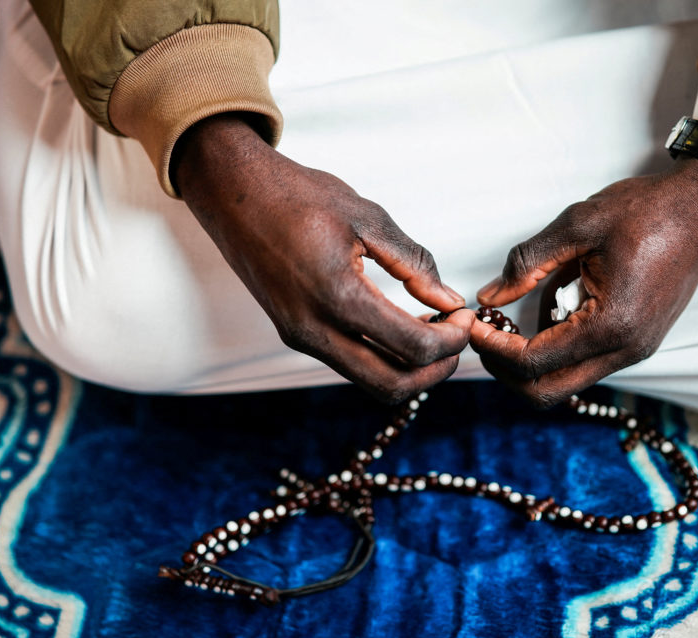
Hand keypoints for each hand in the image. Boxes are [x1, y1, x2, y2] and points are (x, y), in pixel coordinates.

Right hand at [173, 114, 473, 402]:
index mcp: (337, 296)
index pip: (412, 346)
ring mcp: (300, 336)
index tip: (466, 317)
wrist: (232, 192)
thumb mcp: (367, 218)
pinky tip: (401, 326)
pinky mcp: (294, 333)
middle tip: (457, 338)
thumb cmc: (297, 195)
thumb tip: (448, 299)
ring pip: (369, 381)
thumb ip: (414, 263)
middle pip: (391, 385)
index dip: (452, 339)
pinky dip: (383, 357)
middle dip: (435, 369)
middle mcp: (314, 329)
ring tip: (434, 330)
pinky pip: (348, 363)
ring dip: (409, 368)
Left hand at [471, 157, 697, 406]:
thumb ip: (527, 264)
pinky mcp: (637, 341)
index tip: (474, 324)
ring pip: (566, 379)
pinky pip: (585, 360)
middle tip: (486, 334)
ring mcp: (635, 349)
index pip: (535, 363)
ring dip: (532, 358)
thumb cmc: (648, 210)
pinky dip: (557, 345)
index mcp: (612, 325)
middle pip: (548, 392)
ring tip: (515, 314)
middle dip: (507, 369)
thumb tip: (489, 295)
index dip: (494, 349)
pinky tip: (550, 305)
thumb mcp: (578, 225)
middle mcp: (627, 349)